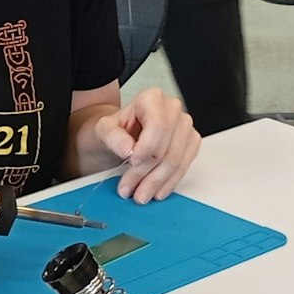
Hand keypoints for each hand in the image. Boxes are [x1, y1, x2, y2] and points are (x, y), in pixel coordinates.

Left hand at [92, 88, 199, 203]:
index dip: (147, 148)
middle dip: (148, 173)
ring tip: (141, 194)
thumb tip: (128, 148)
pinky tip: (156, 191)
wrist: (120, 138)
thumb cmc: (114, 131)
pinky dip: (169, 182)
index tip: (132, 163)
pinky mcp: (190, 144)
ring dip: (158, 182)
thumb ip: (113, 137)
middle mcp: (172, 109)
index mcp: (152, 98)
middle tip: (131, 189)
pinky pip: (184, 167)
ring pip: (177, 160)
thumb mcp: (103, 130)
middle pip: (167, 146)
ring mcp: (184, 127)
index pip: (158, 125)